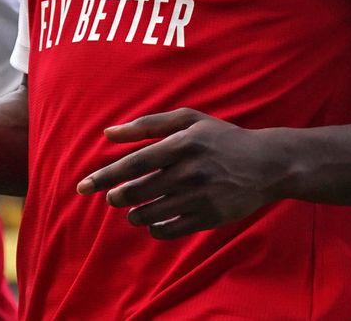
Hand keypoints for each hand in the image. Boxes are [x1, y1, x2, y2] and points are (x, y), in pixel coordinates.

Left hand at [76, 109, 287, 239]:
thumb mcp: (189, 120)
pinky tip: (153, 223)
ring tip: (133, 210)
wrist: (267, 164)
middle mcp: (190, 171)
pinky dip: (156, 229)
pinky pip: (172, 230)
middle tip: (113, 198)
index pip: (133, 164)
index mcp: (182, 144)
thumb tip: (108, 132)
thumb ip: (147, 124)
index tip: (83, 187)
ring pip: (152, 213)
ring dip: (135, 214)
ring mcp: (201, 196)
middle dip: (118, 197)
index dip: (105, 176)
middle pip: (139, 191)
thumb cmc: (221, 138)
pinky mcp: (211, 217)